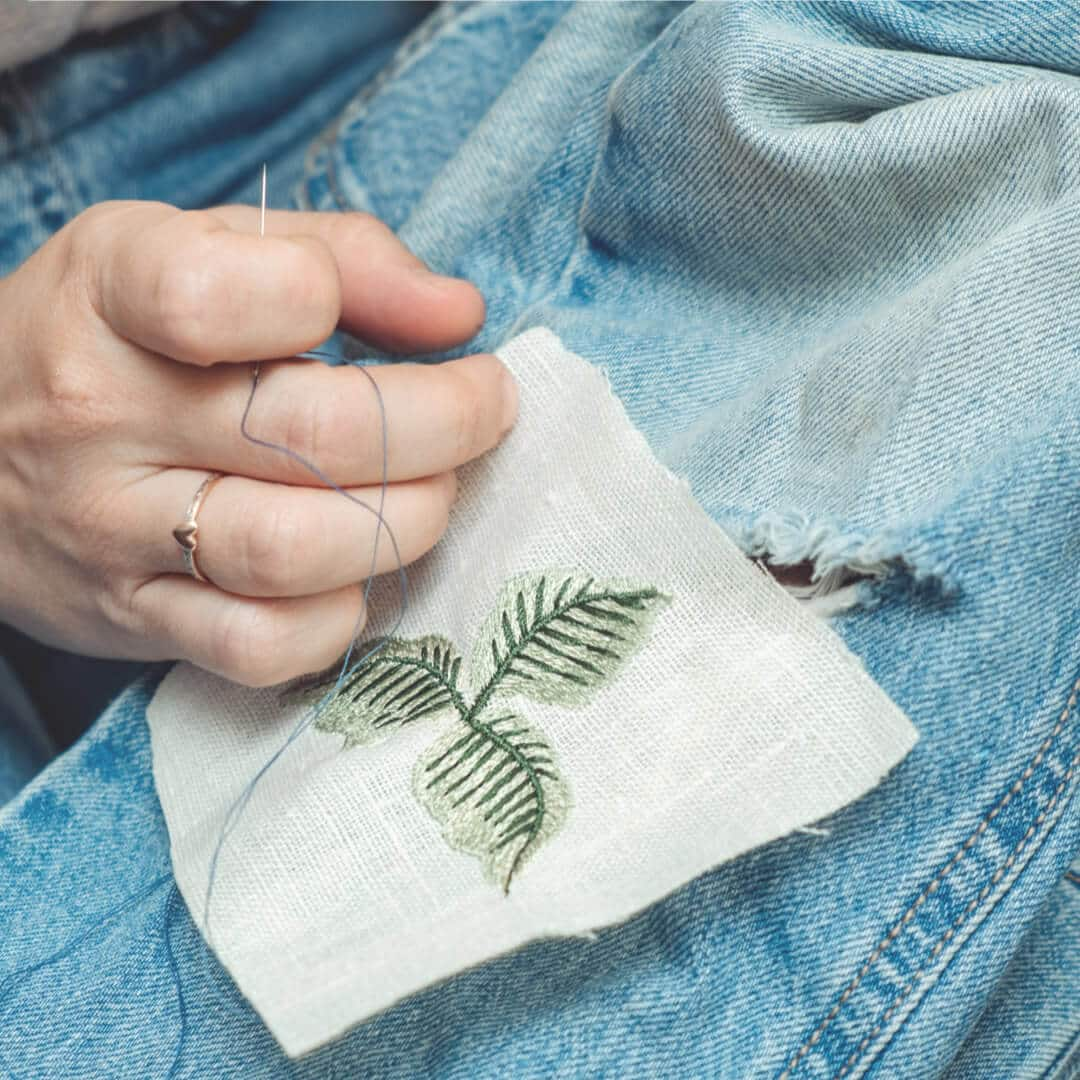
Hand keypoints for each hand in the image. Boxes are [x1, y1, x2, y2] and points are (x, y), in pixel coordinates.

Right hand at [0, 202, 515, 685]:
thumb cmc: (119, 337)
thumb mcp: (202, 247)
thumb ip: (342, 256)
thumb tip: (460, 314)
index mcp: (112, 295)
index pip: (224, 295)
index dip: (342, 300)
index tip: (418, 322)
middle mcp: (104, 417)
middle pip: (310, 437)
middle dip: (445, 425)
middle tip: (486, 409)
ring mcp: (113, 532)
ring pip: (294, 552)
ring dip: (409, 522)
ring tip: (436, 488)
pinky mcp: (136, 619)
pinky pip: (262, 647)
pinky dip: (342, 617)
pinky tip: (360, 572)